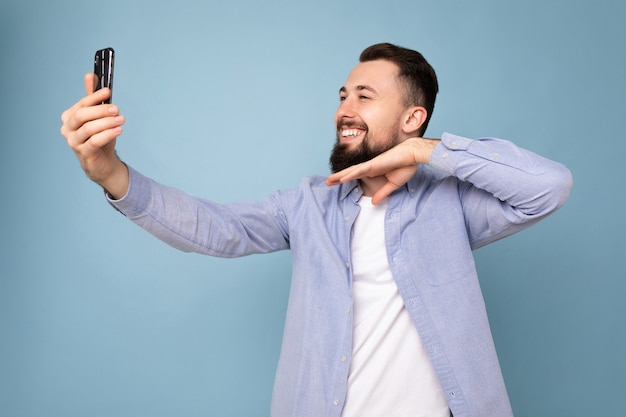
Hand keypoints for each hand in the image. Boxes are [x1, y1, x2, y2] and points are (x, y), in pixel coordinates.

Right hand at [60, 73, 128, 198]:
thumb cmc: (100, 137)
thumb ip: (93, 98)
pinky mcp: (83, 153)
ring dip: (107, 122)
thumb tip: (90, 75)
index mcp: (69, 117)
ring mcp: (73, 142)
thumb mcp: (98, 116)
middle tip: (116, 108)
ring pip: (89, 128)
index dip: (94, 97)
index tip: (108, 91)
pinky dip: (107, 134)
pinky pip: (94, 141)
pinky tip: (118, 130)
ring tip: (121, 120)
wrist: (103, 162)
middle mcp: (67, 129)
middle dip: (100, 110)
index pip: (81, 104)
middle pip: (82, 115)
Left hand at [325, 137, 439, 204]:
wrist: (413, 156)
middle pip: (350, 173)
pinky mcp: (374, 164)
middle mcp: (370, 167)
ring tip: (328, 180)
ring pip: (352, 171)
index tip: (336, 183)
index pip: (356, 175)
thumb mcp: (392, 185)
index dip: (346, 179)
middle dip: (337, 177)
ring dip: (339, 176)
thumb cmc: (405, 166)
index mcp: (373, 170)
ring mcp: (371, 165)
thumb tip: (373, 202)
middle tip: (326, 182)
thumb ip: (382, 193)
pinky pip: (360, 170)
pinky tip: (341, 178)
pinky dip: (350, 174)